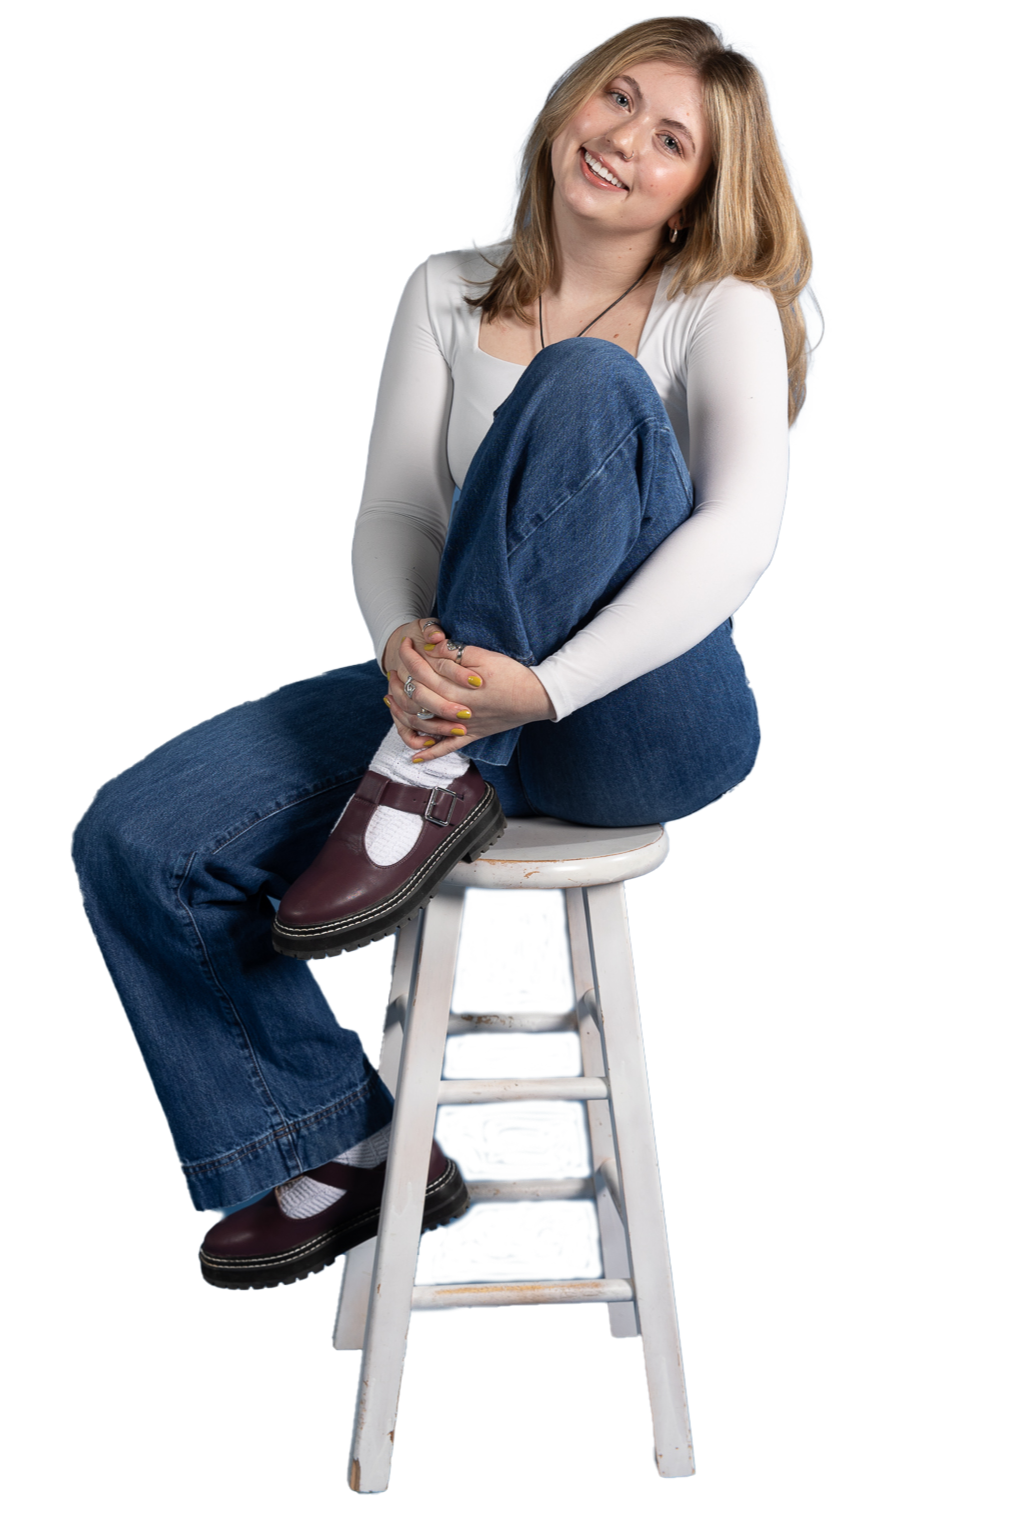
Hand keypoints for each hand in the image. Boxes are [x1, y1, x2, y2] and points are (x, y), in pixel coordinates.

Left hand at [383, 621, 555, 761]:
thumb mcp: (484, 656)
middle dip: (402, 682)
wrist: (537, 697)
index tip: (404, 644)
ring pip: (426, 723)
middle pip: (419, 696)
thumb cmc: (512, 673)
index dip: (410, 655)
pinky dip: (431, 754)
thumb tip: (429, 649)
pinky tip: (414, 757)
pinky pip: (448, 749)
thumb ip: (454, 653)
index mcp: (457, 687)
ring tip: (393, 700)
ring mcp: (463, 726)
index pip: (424, 671)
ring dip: (405, 713)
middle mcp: (455, 709)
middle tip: (393, 670)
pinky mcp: (472, 735)